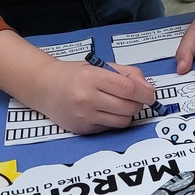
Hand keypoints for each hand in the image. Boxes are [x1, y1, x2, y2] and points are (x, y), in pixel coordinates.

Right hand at [32, 57, 157, 133]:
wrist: (44, 87)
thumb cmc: (74, 75)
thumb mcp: (100, 66)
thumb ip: (127, 74)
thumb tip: (148, 88)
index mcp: (92, 77)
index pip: (128, 88)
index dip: (145, 93)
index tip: (151, 95)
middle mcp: (87, 98)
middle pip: (129, 107)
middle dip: (138, 104)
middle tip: (134, 98)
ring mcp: (84, 116)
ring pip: (123, 121)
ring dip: (128, 113)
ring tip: (119, 104)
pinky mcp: (83, 129)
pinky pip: (111, 128)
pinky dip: (114, 121)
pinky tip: (104, 111)